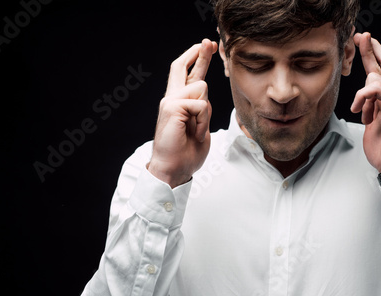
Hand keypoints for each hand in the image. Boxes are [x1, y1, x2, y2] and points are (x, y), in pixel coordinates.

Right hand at [148, 39, 217, 187]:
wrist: (173, 169)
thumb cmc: (186, 153)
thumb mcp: (200, 127)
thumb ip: (202, 110)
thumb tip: (204, 98)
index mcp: (179, 103)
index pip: (188, 75)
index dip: (198, 60)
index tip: (207, 48)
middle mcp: (172, 98)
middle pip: (182, 67)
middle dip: (199, 53)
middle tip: (210, 42)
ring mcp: (170, 101)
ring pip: (201, 88)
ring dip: (206, 112)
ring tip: (198, 130)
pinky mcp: (172, 108)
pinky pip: (201, 105)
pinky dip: (203, 121)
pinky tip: (195, 133)